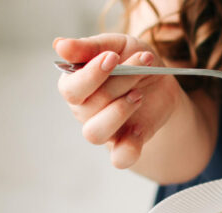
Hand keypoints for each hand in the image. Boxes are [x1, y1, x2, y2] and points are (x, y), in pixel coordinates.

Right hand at [54, 34, 182, 168]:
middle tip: (141, 66)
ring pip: (95, 134)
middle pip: (89, 107)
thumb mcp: (116, 44)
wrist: (162, 80)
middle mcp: (84, 110)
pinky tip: (139, 129)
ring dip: (119, 112)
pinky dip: (129, 148)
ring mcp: (104, 129)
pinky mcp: (125, 144)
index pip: (70, 89)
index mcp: (76, 84)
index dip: (91, 75)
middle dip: (119, 83)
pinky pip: (120, 159)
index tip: (114, 57)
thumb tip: (59, 45)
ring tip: (139, 95)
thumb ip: (89, 47)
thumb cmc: (133, 60)